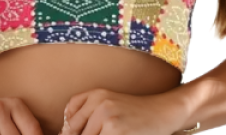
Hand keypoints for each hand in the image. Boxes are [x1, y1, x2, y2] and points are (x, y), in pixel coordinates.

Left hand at [60, 88, 186, 134]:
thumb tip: (63, 133)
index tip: (77, 133)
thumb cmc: (134, 112)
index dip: (69, 131)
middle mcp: (99, 103)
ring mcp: (108, 118)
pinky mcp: (116, 132)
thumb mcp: (109, 105)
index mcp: (95, 94)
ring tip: (112, 133)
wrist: (161, 112)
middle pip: (74, 132)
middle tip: (103, 132)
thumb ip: (87, 114)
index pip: (69, 118)